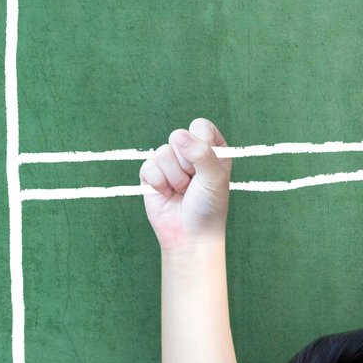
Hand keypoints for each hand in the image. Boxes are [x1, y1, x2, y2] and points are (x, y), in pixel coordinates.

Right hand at [141, 117, 231, 250]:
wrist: (190, 236)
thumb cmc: (209, 206)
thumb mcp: (214, 178)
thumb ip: (202, 153)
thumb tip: (178, 135)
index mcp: (212, 148)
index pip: (200, 127)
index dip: (201, 145)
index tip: (207, 167)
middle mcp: (190, 151)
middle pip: (178, 136)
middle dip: (186, 164)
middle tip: (193, 182)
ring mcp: (169, 162)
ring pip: (162, 152)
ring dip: (174, 177)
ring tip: (182, 190)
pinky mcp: (151, 173)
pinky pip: (148, 166)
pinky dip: (159, 183)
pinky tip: (167, 194)